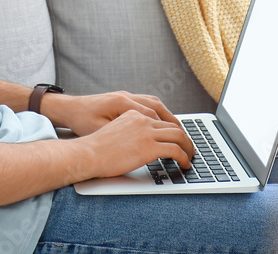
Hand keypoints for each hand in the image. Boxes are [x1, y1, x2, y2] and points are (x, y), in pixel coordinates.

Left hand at [41, 90, 181, 136]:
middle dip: (175, 125)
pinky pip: (147, 102)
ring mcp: (125, 96)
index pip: (154, 118)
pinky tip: (162, 124)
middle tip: (187, 141)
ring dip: (168, 117)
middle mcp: (126, 97)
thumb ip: (123, 137)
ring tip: (180, 133)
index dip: (168, 134)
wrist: (69, 109)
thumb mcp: (102, 132)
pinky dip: (158, 112)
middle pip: (159, 108)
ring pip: (155, 104)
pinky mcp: (123, 99)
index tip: (179, 148)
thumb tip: (145, 146)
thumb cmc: (81, 121)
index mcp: (122, 104)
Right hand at [77, 109, 195, 178]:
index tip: (177, 139)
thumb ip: (130, 131)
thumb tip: (140, 143)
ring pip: (179, 136)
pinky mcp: (149, 147)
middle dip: (184, 138)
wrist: (88, 154)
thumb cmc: (96, 148)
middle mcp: (141, 119)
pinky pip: (176, 150)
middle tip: (189, 148)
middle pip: (173, 125)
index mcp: (132, 114)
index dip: (173, 130)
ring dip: (188, 147)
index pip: (161, 119)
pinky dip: (184, 157)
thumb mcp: (115, 131)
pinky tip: (184, 164)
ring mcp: (146, 132)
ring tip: (190, 157)